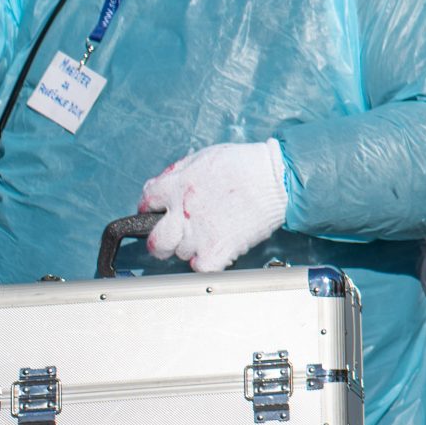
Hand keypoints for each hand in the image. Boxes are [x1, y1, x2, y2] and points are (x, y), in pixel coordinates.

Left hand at [142, 140, 287, 271]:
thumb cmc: (247, 165)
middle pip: (155, 241)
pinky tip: (217, 251)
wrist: (278, 178)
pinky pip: (201, 268)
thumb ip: (178, 172)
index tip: (159, 212)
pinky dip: (208, 263)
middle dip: (161, 242)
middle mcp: (182, 212)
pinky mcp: (218, 249)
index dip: (152, 209)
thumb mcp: (204, 157)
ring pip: (181, 254)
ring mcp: (198, 233)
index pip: (147, 203)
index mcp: (177, 186)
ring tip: (211, 235)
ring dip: (193, 248)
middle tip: (173, 238)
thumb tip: (160, 186)